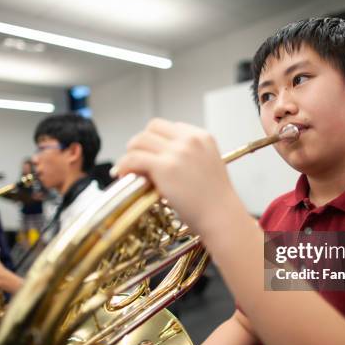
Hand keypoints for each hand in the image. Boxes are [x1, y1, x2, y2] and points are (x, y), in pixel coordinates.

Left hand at [115, 118, 243, 236]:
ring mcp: (177, 152)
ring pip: (139, 140)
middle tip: (135, 161)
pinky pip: (133, 158)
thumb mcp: (207, 167)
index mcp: (202, 137)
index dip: (155, 140)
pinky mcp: (165, 167)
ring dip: (129, 154)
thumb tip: (160, 160)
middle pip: (152, 128)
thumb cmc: (215, 201)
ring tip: (127, 170)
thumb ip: (188, 157)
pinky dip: (124, 165)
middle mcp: (190, 140)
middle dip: (140, 144)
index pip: (169, 127)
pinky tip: (124, 175)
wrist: (221, 217)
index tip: (149, 154)